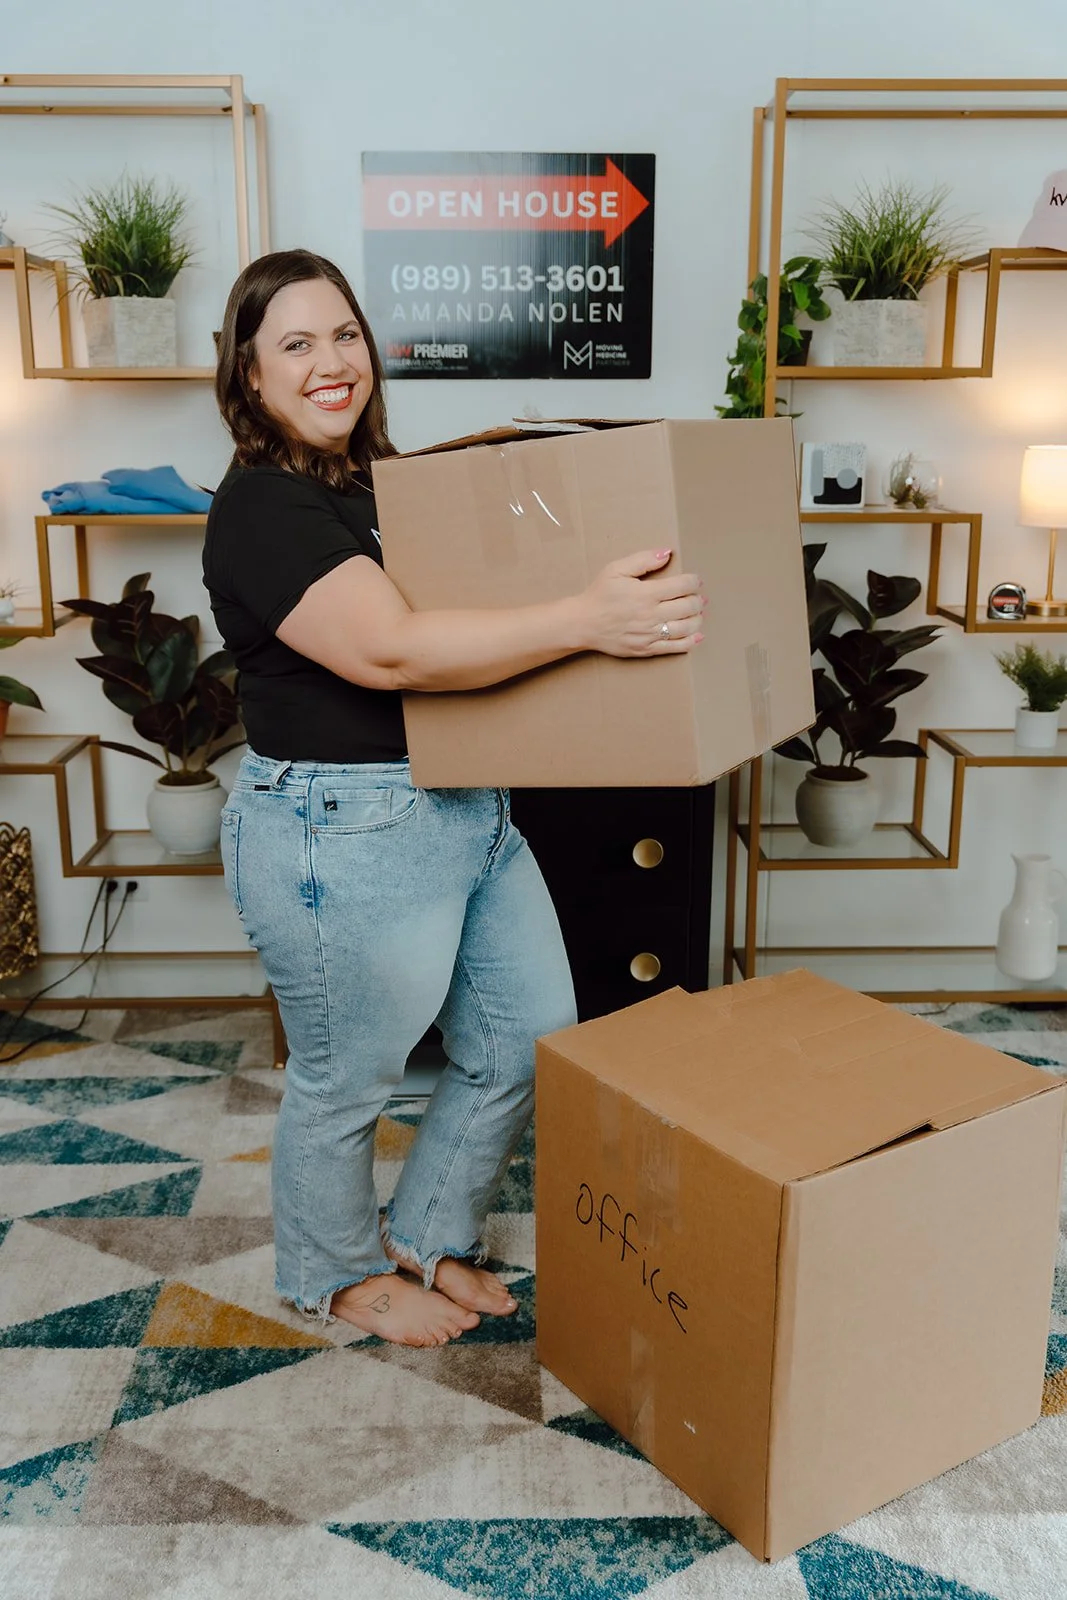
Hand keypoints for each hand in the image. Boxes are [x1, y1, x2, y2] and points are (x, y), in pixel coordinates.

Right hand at [576, 549, 704, 657]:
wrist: (583, 624)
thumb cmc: (599, 595)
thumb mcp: (616, 569)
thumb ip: (643, 559)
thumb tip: (667, 553)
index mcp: (646, 593)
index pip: (683, 586)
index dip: (694, 581)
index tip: (695, 581)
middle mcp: (652, 615)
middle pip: (689, 607)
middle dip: (697, 600)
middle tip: (698, 597)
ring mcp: (650, 634)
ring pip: (687, 627)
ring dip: (697, 619)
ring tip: (697, 613)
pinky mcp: (647, 649)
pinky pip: (676, 647)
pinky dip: (691, 641)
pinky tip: (697, 635)